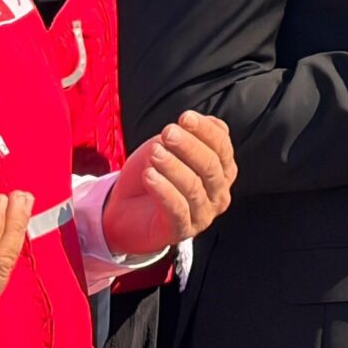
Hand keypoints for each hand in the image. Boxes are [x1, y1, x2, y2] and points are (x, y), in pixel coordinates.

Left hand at [100, 112, 238, 260]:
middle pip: (210, 166)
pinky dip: (163, 190)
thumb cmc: (154, 173)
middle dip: (189, 146)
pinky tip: (149, 175)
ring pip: (194, 187)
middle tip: (168, 133)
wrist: (125, 209)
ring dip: (174, 167)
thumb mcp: (170, 148)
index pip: (222, 147)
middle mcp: (219, 193)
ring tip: (154, 153)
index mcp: (222, 169)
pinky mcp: (182, 230)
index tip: (184, 117)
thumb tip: (205, 121)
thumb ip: (189, 135)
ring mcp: (203, 214)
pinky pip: (177, 209)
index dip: (205, 131)